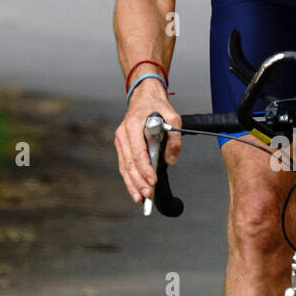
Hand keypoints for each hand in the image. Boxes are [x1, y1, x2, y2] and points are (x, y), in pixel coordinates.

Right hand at [114, 80, 181, 203]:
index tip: (152, 181)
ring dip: (132, 184)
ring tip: (140, 199)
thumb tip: (171, 159)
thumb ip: (174, 138)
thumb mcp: (173, 117)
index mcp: (133, 125)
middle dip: (138, 181)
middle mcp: (123, 134)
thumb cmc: (157, 107)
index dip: (145, 169)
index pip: (138, 152)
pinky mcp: (122, 146)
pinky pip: (124, 165)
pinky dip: (129, 179)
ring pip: (124, 167)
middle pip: (129, 163)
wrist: (144, 97)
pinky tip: (135, 190)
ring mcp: (120, 141)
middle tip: (148, 195)